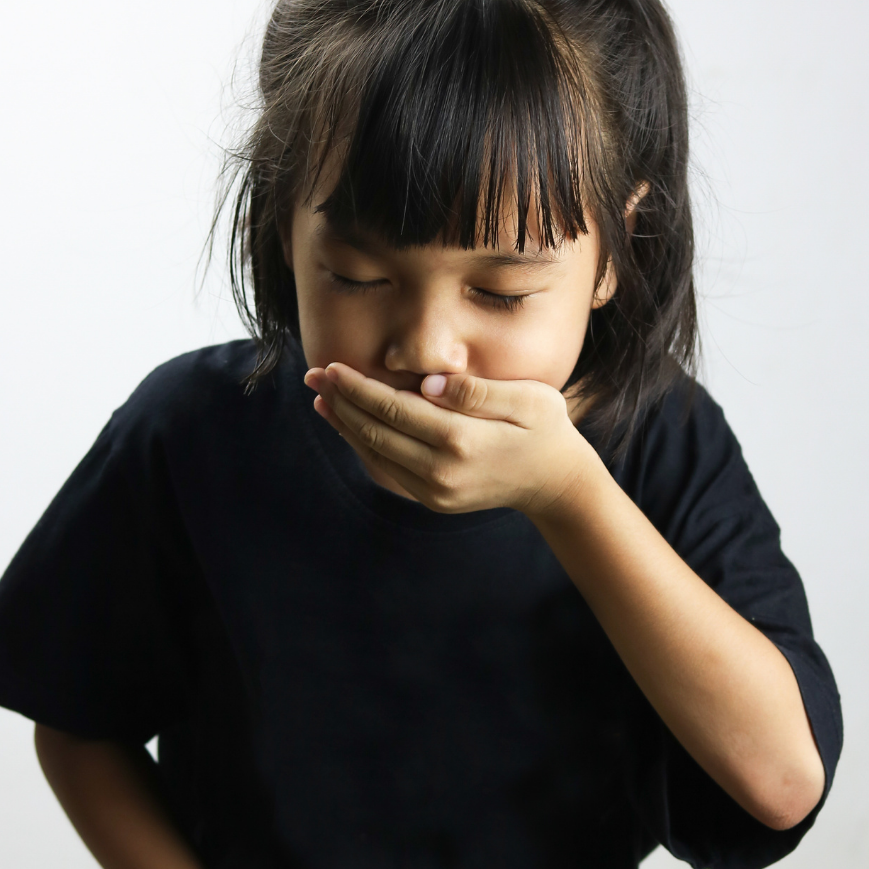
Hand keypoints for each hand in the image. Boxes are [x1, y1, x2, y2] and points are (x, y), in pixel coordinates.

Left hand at [304, 363, 597, 515]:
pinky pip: (389, 469)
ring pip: (377, 454)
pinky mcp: (434, 499)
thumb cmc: (545, 429)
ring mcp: (436, 491)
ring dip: (345, 425)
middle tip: (313, 374)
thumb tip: (430, 385)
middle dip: (341, 402)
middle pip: (376, 433)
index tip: (333, 368)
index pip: (394, 410)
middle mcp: (442, 472)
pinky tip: (350, 425)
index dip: (359, 388)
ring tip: (320, 398)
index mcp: (462, 441)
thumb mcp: (529, 399)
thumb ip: (479, 391)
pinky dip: (365, 445)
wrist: (555, 483)